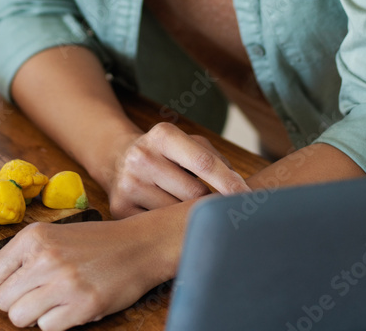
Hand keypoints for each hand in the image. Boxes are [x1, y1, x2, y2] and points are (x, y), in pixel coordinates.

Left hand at [0, 210, 177, 330]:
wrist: (137, 245)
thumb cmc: (92, 243)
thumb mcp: (51, 239)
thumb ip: (9, 262)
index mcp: (34, 237)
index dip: (3, 286)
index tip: (20, 284)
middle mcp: (45, 257)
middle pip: (3, 300)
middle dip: (19, 302)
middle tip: (43, 290)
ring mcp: (64, 282)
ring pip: (19, 317)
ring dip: (35, 315)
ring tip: (55, 299)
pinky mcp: (81, 305)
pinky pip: (46, 329)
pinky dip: (56, 323)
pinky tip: (71, 306)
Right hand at [108, 121, 250, 217]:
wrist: (117, 158)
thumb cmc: (165, 154)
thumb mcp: (187, 143)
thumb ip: (216, 160)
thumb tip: (241, 191)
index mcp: (163, 135)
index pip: (204, 162)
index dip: (229, 183)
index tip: (248, 200)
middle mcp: (142, 156)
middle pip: (194, 193)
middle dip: (208, 202)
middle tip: (210, 206)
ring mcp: (129, 183)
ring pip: (176, 215)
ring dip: (188, 218)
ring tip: (181, 208)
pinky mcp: (119, 208)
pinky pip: (158, 229)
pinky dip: (168, 230)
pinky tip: (166, 222)